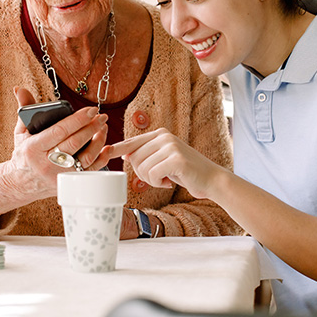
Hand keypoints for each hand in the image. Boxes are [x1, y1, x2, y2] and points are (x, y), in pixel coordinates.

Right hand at [9, 88, 110, 198]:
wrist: (21, 183)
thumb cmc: (24, 154)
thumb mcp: (20, 132)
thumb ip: (25, 109)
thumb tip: (20, 88)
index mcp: (33, 148)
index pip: (59, 131)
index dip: (78, 119)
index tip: (91, 110)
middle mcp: (46, 163)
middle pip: (75, 143)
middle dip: (91, 127)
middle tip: (101, 116)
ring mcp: (58, 176)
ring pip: (85, 158)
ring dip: (98, 141)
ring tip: (103, 128)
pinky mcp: (68, 183)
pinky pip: (89, 172)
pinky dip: (101, 159)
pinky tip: (107, 148)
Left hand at [103, 128, 222, 199]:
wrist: (211, 179)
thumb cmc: (186, 172)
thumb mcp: (164, 159)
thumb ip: (147, 154)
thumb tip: (124, 153)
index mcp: (160, 134)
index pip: (132, 141)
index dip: (117, 148)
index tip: (104, 151)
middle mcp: (164, 136)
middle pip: (134, 158)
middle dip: (142, 173)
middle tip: (159, 177)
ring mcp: (171, 146)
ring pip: (142, 167)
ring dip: (151, 180)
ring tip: (166, 178)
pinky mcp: (176, 159)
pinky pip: (152, 175)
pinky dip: (158, 183)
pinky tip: (170, 181)